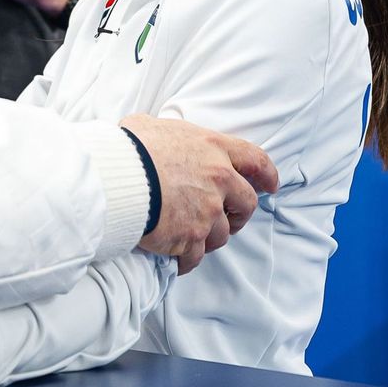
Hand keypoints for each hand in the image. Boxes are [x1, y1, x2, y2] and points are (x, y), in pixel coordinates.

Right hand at [123, 114, 278, 274]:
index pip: (254, 160)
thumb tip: (151, 131)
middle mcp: (218, 181)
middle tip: (230, 219)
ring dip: (209, 238)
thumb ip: (164, 132)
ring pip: (222, 234)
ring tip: (191, 238)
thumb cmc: (130, 149)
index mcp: (212, 149)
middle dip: (240, 214)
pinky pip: (195, 256)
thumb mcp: (150, 127)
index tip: (270, 185)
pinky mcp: (190, 238)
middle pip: (246, 204)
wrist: (117, 179)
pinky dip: (187, 260)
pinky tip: (176, 259)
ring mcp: (207, 212)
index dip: (266, 174)